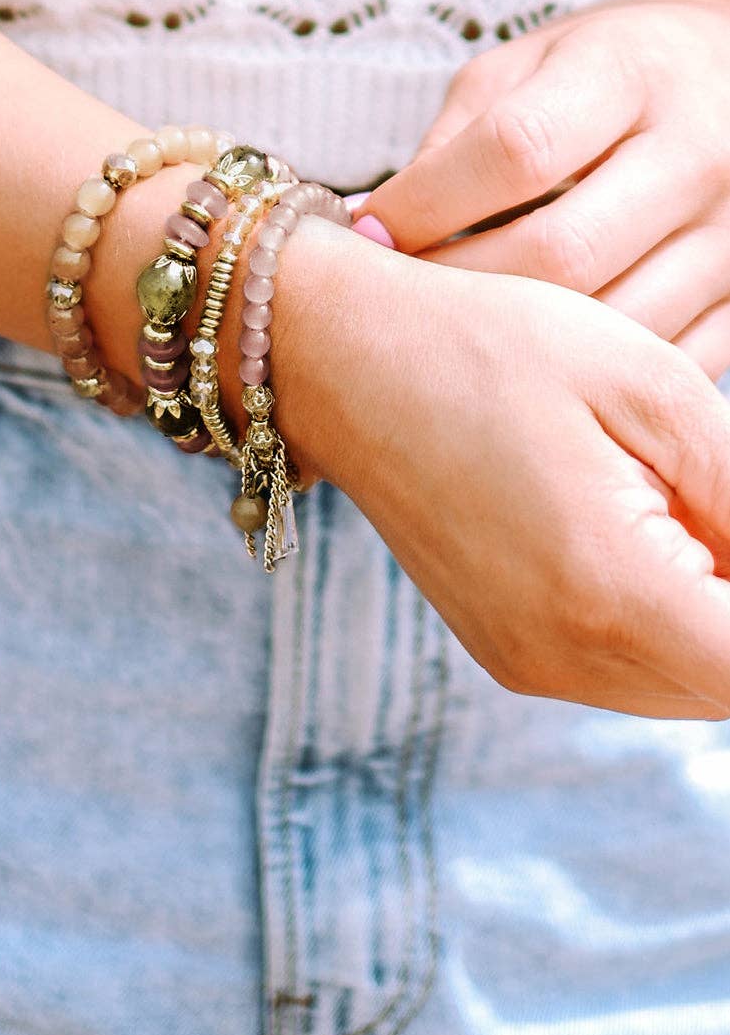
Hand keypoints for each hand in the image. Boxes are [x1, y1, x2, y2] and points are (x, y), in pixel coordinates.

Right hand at [274, 221, 729, 718]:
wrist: (342, 358)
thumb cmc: (491, 346)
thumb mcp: (651, 387)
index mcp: (609, 592)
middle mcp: (563, 658)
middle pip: (728, 689)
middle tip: (709, 491)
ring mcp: (526, 663)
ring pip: (686, 688)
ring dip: (716, 618)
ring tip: (681, 503)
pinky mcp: (505, 651)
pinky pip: (626, 671)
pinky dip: (670, 621)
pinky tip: (651, 531)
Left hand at [355, 0, 729, 378]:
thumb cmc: (610, 70)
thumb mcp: (527, 64)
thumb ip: (456, 138)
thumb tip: (381, 228)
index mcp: (630, 74)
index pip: (515, 151)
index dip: (426, 203)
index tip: (370, 232)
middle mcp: (697, 152)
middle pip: (561, 253)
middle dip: (461, 286)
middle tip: (401, 298)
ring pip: (611, 326)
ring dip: (517, 343)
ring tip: (458, 332)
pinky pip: (660, 363)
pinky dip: (586, 373)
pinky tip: (535, 356)